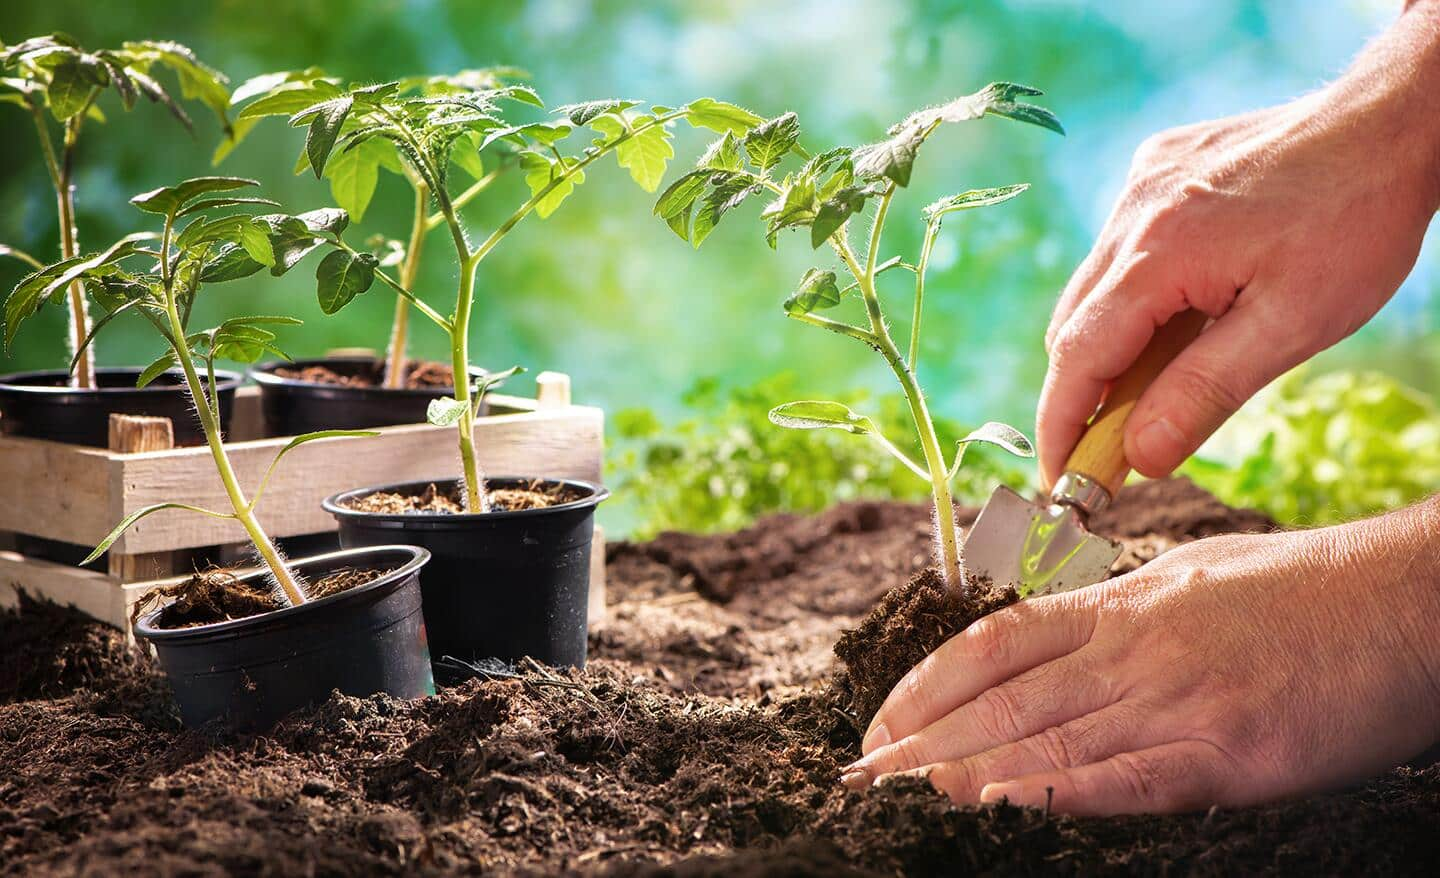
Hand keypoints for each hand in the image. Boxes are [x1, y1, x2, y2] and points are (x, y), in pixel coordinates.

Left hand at [840, 498, 1439, 814]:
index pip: (995, 645)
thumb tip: (1063, 634)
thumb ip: (1121, 610)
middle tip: (858, 774)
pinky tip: (999, 810)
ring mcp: (1175, 698)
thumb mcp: (1193, 579)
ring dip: (962, 774)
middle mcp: (1131, 648)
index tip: (880, 719)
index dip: (926, 683)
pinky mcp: (1226, 750)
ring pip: (1045, 741)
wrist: (1404, 602)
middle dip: (921, 740)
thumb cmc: (1304, 589)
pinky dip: (1056, 796)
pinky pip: (1124, 779)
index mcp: (1120, 606)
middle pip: (1002, 701)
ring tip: (898, 798)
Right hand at [1037, 4, 1439, 488]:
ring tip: (1156, 383)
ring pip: (1095, 289)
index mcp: (1157, 255)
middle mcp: (1131, 215)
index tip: (1057, 481)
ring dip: (1111, 344)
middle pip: (1073, 327)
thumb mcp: (1292, 325)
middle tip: (1110, 450)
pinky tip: (1184, 306)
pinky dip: (1133, 295)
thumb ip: (1204, 392)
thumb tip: (1140, 458)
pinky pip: (1120, 248)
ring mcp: (1139, 187)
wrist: (1390, 121)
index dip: (1060, 426)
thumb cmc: (1354, 221)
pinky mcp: (1156, 169)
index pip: (1078, 359)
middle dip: (1082, 395)